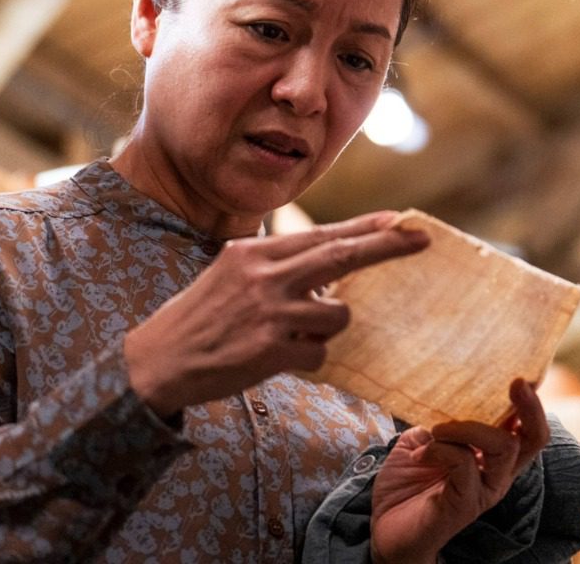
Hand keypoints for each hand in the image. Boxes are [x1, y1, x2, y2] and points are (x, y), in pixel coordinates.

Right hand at [123, 212, 427, 415]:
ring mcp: (270, 313)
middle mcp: (265, 276)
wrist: (158, 360)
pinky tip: (275, 356)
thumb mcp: (232, 272)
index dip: (365, 227)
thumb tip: (331, 263)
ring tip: (289, 333)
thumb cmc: (202, 316)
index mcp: (256, 253)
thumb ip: (278, 264)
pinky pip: (319, 352)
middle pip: (342, 256)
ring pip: (337, 314)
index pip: (323, 235)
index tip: (399, 219)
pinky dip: (308, 356)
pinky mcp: (271, 351)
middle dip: (387, 247)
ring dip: (326, 326)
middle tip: (421, 239)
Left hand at [371, 379, 549, 563]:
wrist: (385, 528)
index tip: (523, 375)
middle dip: (530, 407)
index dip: (532, 402)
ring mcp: (485, 490)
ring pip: (504, 446)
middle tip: (516, 383)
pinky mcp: (466, 504)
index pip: (527, 428)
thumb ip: (442, 420)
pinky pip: (466, 463)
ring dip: (468, 427)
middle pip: (534, 439)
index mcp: (492, 457)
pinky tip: (422, 453)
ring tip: (439, 429)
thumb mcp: (424, 439)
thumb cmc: (407, 484)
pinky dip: (442, 447)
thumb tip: (449, 396)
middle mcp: (497, 474)